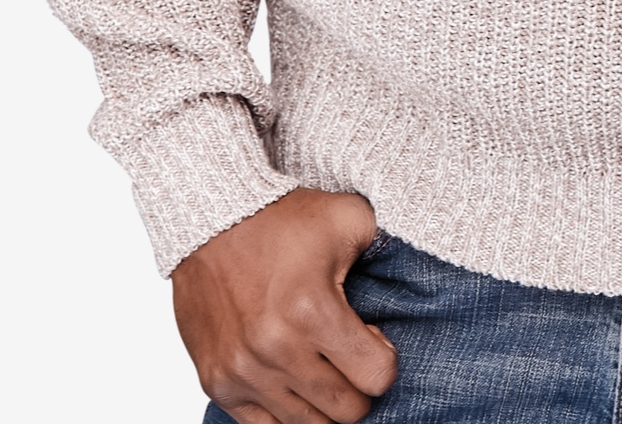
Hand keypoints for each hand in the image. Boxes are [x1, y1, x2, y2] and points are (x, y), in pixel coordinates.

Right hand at [172, 188, 398, 423]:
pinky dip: (286, 412)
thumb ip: (386, 246)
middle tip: (351, 357)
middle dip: (359, 387)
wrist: (210, 217)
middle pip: (346, 411)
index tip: (374, 338)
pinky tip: (294, 382)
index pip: (376, 377)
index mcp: (313, 311)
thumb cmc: (281, 218)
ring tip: (323, 367)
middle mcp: (276, 350)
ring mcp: (243, 372)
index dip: (385, 359)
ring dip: (323, 402)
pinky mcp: (217, 383)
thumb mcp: (347, 217)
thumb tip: (411, 277)